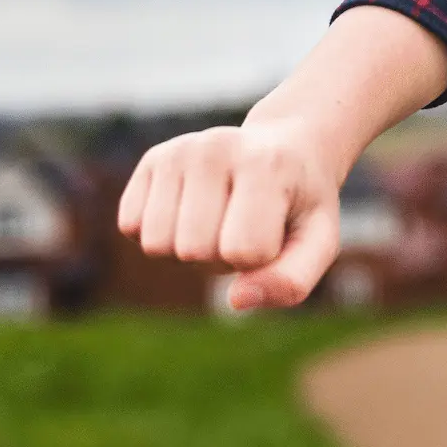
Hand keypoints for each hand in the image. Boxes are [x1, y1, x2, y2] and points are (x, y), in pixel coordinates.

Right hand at [116, 123, 344, 311]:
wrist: (286, 146)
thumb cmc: (300, 204)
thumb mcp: (317, 242)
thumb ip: (290, 281)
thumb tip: (236, 300)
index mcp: (265, 166)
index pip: (242, 251)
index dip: (260, 258)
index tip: (274, 229)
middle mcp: (216, 148)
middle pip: (192, 250)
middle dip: (219, 257)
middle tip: (244, 225)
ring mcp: (179, 150)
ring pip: (156, 243)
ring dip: (186, 249)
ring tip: (219, 219)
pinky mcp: (152, 159)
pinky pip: (129, 225)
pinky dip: (159, 233)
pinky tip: (190, 209)